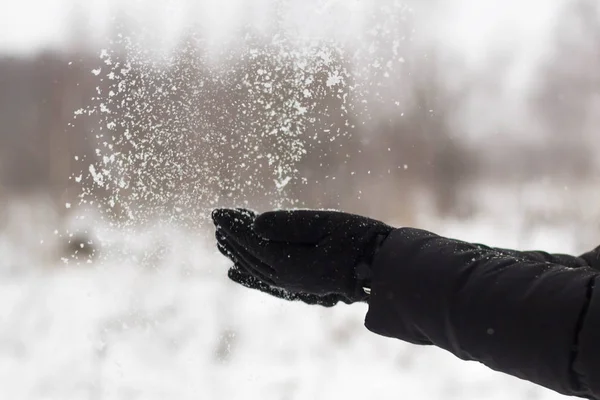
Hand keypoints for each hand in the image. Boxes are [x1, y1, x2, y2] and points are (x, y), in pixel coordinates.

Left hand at [212, 208, 392, 304]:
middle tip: (217, 219)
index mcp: (288, 261)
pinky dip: (247, 275)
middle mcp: (285, 277)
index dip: (233, 225)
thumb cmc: (357, 240)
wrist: (382, 268)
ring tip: (220, 240)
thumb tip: (255, 224)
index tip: (217, 212)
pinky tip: (235, 271)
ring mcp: (292, 285)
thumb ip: (288, 224)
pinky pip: (265, 282)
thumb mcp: (324, 224)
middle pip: (249, 254)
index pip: (251, 240)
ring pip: (254, 267)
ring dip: (236, 252)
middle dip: (232, 236)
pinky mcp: (300, 287)